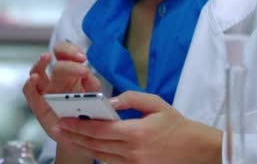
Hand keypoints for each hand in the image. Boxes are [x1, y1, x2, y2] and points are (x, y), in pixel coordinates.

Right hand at [22, 41, 101, 162]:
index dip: (72, 50)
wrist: (82, 137)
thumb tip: (88, 77)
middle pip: (56, 62)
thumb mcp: (96, 99)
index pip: (67, 53)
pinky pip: (30, 93)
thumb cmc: (88, 115)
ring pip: (38, 71)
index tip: (83, 58)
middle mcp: (57, 79)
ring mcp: (46, 91)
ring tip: (45, 58)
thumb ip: (92, 87)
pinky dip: (30, 85)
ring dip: (40, 64)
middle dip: (67, 62)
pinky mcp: (38, 105)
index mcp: (72, 73)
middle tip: (79, 66)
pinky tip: (34, 79)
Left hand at [56, 91, 223, 163]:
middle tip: (58, 129)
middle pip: (95, 145)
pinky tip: (90, 146)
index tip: (63, 120)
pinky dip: (98, 154)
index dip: (78, 126)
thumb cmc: (177, 125)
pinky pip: (111, 163)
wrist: (197, 150)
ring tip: (68, 136)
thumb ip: (131, 98)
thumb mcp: (156, 103)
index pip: (99, 130)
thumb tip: (109, 102)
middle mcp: (132, 152)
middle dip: (74, 136)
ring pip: (100, 156)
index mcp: (136, 133)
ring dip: (83, 146)